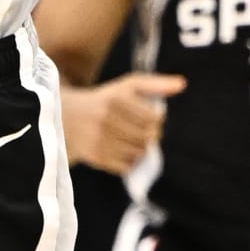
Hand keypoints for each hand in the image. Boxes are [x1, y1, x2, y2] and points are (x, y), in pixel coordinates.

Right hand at [62, 73, 185, 176]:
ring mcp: (99, 139)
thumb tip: (183, 84)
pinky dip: (129, 162)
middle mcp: (106, 118)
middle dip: (150, 137)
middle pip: (147, 138)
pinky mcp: (95, 156)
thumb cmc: (105, 100)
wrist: (66, 117)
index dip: (157, 122)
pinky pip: (125, 166)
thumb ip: (156, 84)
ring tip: (132, 141)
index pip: (154, 119)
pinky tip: (123, 151)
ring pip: (138, 153)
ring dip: (141, 150)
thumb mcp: (127, 86)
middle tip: (144, 132)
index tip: (151, 120)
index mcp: (116, 99)